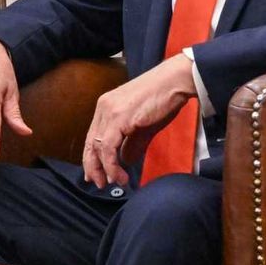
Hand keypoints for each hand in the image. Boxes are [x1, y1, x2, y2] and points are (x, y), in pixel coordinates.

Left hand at [81, 53, 197, 187]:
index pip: (92, 136)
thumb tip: (125, 160)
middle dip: (93, 166)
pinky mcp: (118, 117)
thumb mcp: (145, 126)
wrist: (176, 81)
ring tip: (113, 182)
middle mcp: (103, 108)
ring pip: (96, 147)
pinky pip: (107, 147)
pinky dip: (112, 164)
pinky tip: (120, 175)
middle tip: (98, 183)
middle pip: (89, 143)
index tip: (94, 174)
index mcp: (106, 107)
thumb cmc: (164, 99)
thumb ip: (133, 143)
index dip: (92, 158)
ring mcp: (109, 111)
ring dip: (104, 169)